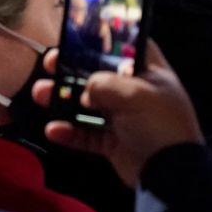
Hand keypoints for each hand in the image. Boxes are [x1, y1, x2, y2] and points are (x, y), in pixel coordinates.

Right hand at [30, 40, 203, 186]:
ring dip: (63, 101)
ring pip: (88, 105)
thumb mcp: (135, 94)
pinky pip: (86, 134)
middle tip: (49, 64)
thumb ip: (105, 85)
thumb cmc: (159, 124)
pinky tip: (53, 130)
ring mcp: (124, 118)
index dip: (105, 41)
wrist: (170, 174)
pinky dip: (69, 133)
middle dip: (72, 71)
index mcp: (150, 73)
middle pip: (100, 76)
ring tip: (41, 95)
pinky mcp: (114, 143)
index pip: (128, 48)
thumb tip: (85, 91)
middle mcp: (136, 93)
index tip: (79, 36)